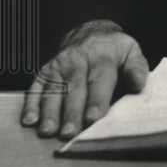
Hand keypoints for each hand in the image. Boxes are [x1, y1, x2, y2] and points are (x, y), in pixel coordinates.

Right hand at [21, 20, 147, 139]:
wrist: (90, 33)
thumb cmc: (114, 50)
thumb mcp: (131, 51)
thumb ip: (136, 68)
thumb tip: (138, 84)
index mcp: (102, 56)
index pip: (99, 79)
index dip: (96, 100)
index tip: (93, 118)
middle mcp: (77, 60)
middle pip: (74, 88)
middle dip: (71, 112)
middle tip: (69, 133)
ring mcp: (58, 66)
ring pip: (53, 90)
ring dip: (50, 112)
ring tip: (48, 131)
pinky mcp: (45, 72)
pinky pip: (36, 87)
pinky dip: (31, 104)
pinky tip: (29, 120)